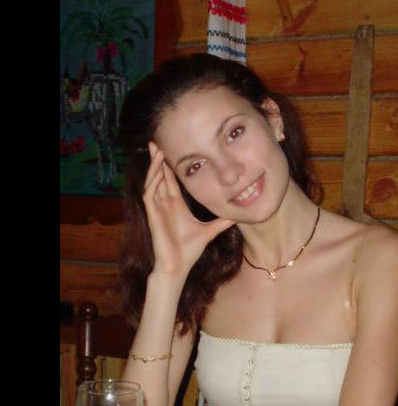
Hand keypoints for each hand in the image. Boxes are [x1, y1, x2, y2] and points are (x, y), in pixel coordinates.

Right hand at [143, 143, 234, 275]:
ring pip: (153, 182)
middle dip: (159, 159)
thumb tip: (240, 215)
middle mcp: (165, 204)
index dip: (171, 166)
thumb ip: (223, 221)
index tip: (174, 150)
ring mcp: (157, 209)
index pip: (172, 181)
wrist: (178, 266)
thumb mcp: (211, 230)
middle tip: (158, 140)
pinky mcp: (153, 216)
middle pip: (160, 176)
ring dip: (154, 166)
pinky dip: (152, 182)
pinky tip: (157, 172)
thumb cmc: (190, 249)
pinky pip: (149, 195)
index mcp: (176, 205)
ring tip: (157, 150)